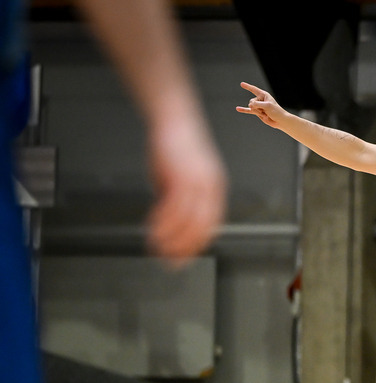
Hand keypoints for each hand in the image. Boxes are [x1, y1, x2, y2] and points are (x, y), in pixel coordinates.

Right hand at [146, 117, 226, 267]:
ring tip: (156, 249)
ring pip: (186, 220)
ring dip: (170, 238)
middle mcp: (210, 188)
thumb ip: (177, 200)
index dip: (196, 246)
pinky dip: (163, 222)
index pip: (210, 226)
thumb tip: (168, 223)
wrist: (174, 119)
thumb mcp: (180, 179)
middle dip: (185, 249)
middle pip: (201, 227)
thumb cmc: (176, 149)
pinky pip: (173, 206)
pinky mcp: (181, 175)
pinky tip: (152, 230)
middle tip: (170, 263)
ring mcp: (197, 182)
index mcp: (215, 190)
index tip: (184, 260)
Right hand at [236, 81, 286, 128]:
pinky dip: (243, 110)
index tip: (241, 84)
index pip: (254, 89)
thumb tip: (250, 105)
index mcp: (264, 95)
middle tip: (265, 111)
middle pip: (252, 101)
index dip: (248, 86)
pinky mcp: (257, 112)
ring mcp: (258, 106)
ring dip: (257, 112)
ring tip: (265, 114)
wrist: (280, 121)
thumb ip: (257, 104)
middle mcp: (260, 99)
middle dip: (257, 107)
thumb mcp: (267, 106)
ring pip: (251, 107)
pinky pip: (248, 110)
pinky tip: (238, 109)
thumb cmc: (276, 112)